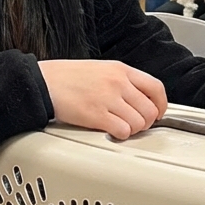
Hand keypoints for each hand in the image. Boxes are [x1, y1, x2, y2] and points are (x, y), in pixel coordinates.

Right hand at [38, 60, 167, 140]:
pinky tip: (111, 131)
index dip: (161, 105)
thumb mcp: (101, 69)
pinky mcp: (97, 115)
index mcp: (121, 70)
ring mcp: (108, 98)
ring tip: (121, 127)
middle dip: (146, 122)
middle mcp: (118, 83)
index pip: (156, 88)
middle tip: (135, 124)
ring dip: (133, 130)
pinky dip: (121, 135)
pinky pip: (123, 131)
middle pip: (150, 110)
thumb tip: (140, 100)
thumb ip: (122, 81)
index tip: (158, 113)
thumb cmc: (68, 77)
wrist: (43, 81)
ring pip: (139, 123)